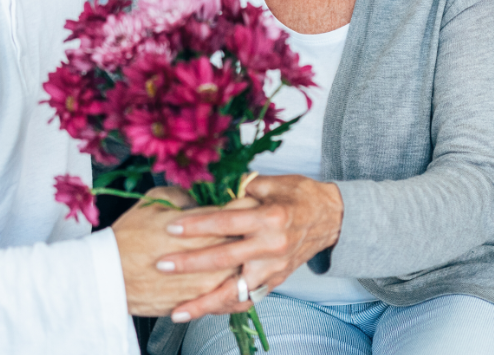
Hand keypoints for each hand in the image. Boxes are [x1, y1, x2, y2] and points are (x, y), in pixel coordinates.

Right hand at [112, 187, 240, 316]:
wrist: (109, 276)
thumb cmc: (128, 237)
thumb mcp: (154, 201)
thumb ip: (184, 196)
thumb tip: (200, 199)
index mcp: (204, 226)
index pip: (242, 209)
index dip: (247, 200)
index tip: (246, 197)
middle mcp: (212, 254)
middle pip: (249, 239)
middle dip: (252, 229)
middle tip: (251, 221)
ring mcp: (210, 281)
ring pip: (245, 269)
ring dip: (247, 259)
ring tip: (244, 250)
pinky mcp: (202, 300)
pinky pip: (231, 296)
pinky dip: (235, 286)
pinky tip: (231, 277)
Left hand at [157, 175, 343, 321]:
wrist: (331, 217)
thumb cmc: (300, 195)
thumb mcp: (272, 182)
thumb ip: (241, 188)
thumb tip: (210, 189)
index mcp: (270, 218)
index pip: (226, 223)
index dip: (197, 226)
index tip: (170, 228)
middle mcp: (272, 247)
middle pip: (225, 259)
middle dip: (190, 264)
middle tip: (162, 266)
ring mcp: (274, 268)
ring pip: (235, 291)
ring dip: (205, 303)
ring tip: (177, 312)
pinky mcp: (276, 281)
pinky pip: (247, 298)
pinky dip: (225, 307)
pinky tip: (203, 311)